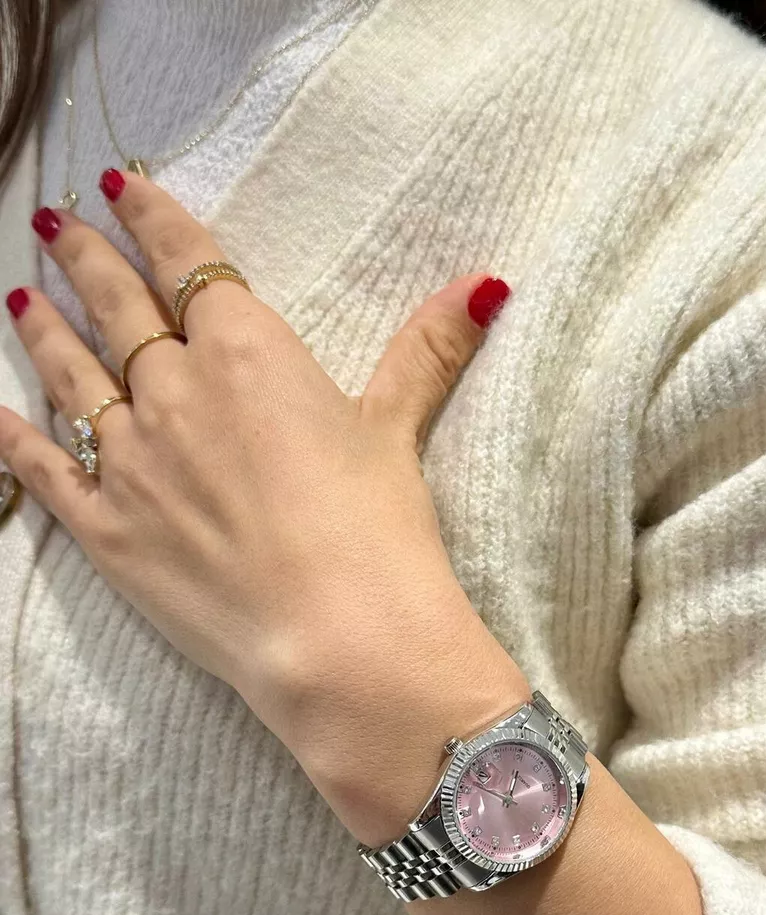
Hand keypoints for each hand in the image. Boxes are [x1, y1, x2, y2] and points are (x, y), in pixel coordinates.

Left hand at [1, 172, 529, 843]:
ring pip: (71, 377)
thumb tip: (483, 282)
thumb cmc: (374, 531)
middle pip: (119, 309)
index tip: (123, 189)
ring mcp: (130, 460)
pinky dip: (12, 437)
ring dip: (44, 331)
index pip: (188, 262)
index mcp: (247, 352)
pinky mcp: (105, 529)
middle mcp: (174, 390)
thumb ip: (426, 350)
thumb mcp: (397, 431)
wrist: (337, 638)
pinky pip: (41, 470)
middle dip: (87, 261)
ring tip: (21, 297)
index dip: (154, 219)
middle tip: (59, 226)